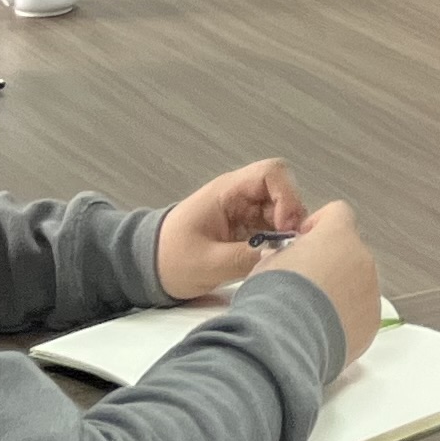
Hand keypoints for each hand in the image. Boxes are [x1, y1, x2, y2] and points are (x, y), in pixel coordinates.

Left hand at [155, 156, 309, 297]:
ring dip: (286, 233)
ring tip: (278, 257)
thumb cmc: (170, 258)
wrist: (147, 267)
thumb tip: (281, 256)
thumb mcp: (207, 263)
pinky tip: (270, 260)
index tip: (286, 227)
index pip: (272, 173)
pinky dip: (279, 243)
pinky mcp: (247, 230)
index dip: (287, 196)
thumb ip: (245, 258)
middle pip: (283, 192)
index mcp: (227, 191)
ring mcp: (245, 212)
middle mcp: (240, 196)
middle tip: (287, 247)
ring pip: (283, 212)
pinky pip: (274, 230)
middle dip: (291, 218)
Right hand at [245, 201, 379, 376]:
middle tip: (302, 282)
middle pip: (348, 250)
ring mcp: (371, 290)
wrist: (286, 342)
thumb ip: (283, 253)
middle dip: (329, 262)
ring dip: (339, 290)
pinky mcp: (372, 321)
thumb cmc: (276, 299)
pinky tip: (321, 328)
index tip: (305, 241)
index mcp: (337, 235)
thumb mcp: (268, 264)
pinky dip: (346, 316)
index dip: (319, 224)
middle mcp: (361, 258)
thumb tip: (282, 258)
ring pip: (357, 281)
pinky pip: (361, 311)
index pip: (338, 212)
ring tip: (310, 311)